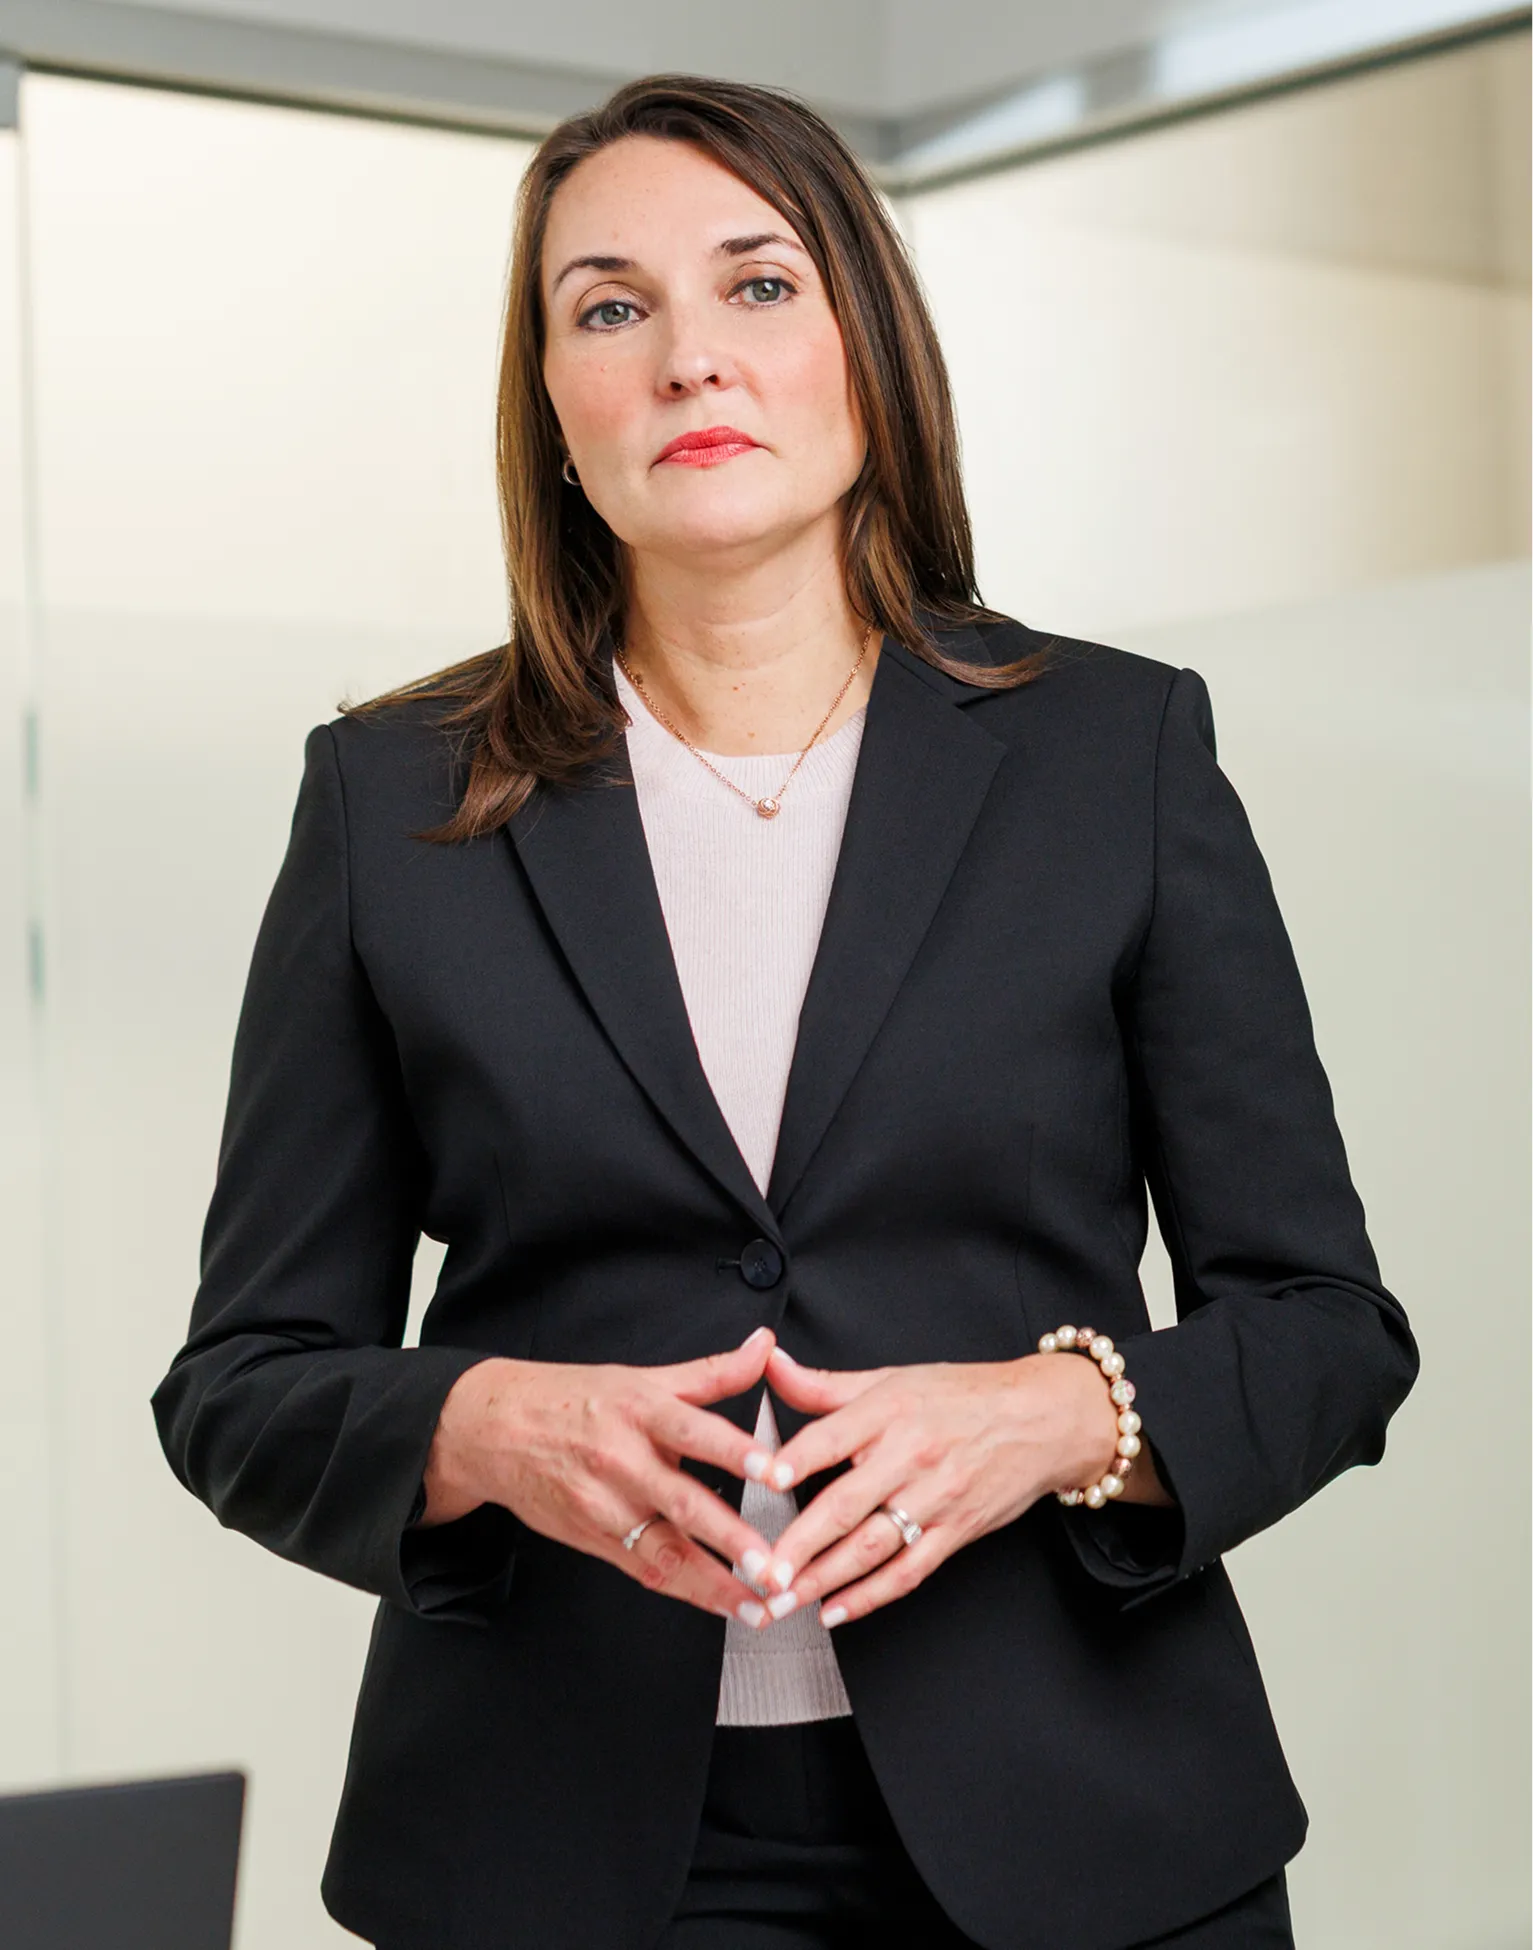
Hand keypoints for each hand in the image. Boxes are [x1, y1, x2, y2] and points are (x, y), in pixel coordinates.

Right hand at [419, 1326, 788, 1628]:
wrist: (494, 1430)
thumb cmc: (573, 1400)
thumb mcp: (641, 1377)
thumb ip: (711, 1372)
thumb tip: (765, 1344)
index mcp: (638, 1411)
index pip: (693, 1431)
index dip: (735, 1451)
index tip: (775, 1472)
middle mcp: (622, 1461)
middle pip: (683, 1503)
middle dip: (731, 1538)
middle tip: (773, 1563)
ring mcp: (605, 1507)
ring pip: (666, 1551)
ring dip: (715, 1583)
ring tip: (759, 1605)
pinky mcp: (594, 1540)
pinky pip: (646, 1569)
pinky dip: (687, 1591)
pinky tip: (724, 1605)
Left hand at [755, 1344, 1170, 1627]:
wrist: (1042, 1418)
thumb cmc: (963, 1396)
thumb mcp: (893, 1378)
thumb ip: (825, 1384)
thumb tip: (769, 1364)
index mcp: (890, 1409)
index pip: (834, 1434)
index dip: (798, 1457)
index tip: (765, 1480)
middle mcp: (911, 1454)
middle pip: (847, 1504)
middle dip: (799, 1544)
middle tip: (760, 1571)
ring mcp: (935, 1497)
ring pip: (871, 1546)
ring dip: (823, 1579)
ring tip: (783, 1600)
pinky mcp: (956, 1531)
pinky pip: (909, 1571)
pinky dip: (870, 1596)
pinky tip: (836, 1611)